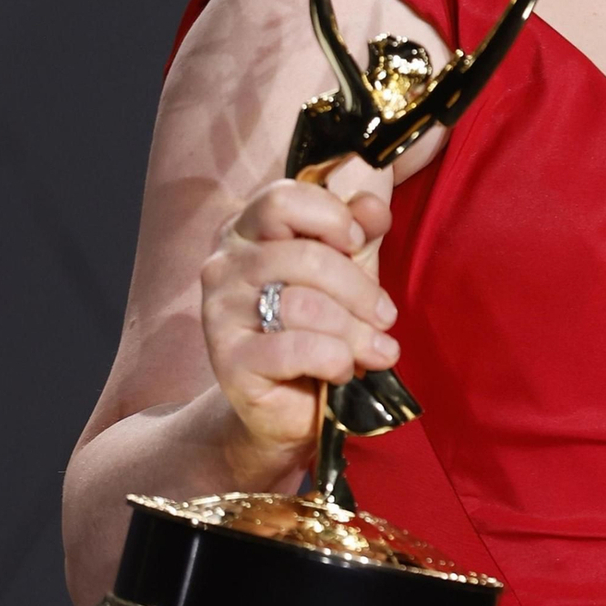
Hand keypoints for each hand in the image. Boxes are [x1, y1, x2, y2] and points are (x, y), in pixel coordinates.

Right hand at [199, 168, 398, 462]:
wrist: (287, 406)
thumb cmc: (316, 328)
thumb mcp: (344, 272)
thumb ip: (357, 233)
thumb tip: (373, 206)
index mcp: (246, 231)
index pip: (282, 199)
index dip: (330, 217)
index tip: (358, 242)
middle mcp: (223, 265)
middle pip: (304, 256)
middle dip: (359, 289)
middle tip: (385, 317)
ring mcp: (220, 312)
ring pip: (302, 303)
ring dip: (353, 331)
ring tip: (376, 351)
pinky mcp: (228, 360)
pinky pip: (293, 348)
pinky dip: (332, 359)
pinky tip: (343, 371)